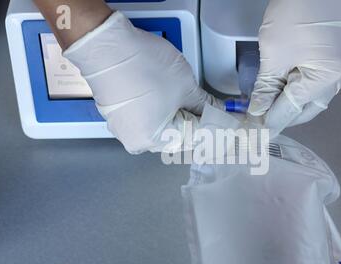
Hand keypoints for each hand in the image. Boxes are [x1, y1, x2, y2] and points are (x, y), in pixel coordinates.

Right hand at [64, 11, 222, 153]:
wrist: (105, 45)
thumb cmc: (140, 64)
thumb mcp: (185, 86)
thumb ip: (206, 106)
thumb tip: (219, 114)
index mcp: (154, 139)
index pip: (198, 137)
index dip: (220, 128)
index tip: (234, 123)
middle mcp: (137, 140)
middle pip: (180, 137)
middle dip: (201, 124)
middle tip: (219, 112)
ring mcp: (125, 129)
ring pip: (165, 129)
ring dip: (183, 118)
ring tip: (198, 106)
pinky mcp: (119, 116)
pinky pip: (149, 120)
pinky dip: (164, 112)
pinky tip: (174, 101)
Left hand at [248, 0, 340, 135]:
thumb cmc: (293, 15)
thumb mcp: (274, 54)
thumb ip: (266, 88)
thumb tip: (257, 113)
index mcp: (328, 78)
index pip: (292, 108)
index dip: (270, 121)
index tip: (254, 134)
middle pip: (306, 108)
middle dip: (282, 115)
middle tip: (259, 121)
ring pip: (311, 98)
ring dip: (289, 103)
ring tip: (267, 107)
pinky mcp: (337, 60)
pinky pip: (315, 83)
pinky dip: (297, 89)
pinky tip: (281, 90)